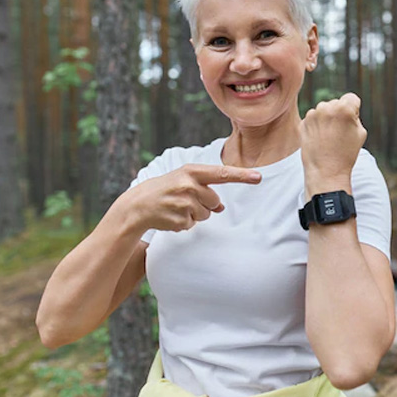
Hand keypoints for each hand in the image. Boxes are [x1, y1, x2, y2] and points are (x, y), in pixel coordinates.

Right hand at [118, 164, 261, 232]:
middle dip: (205, 204)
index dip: (242, 175)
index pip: (222, 174)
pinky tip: (171, 216)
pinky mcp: (179, 219)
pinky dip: (185, 223)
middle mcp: (189, 185)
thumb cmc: (165, 189)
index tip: (259, 177)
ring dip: (195, 214)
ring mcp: (183, 203)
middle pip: (215, 201)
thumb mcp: (184, 182)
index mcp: (192, 171)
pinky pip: (193, 224)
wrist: (137, 205)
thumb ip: (205, 189)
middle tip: (184, 200)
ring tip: (176, 207)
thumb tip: (221, 207)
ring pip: (206, 215)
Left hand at [300, 93, 366, 195]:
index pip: (351, 98)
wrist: (326, 172)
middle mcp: (326, 107)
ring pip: (323, 110)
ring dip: (326, 119)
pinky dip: (316, 126)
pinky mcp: (303, 122)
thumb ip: (354, 115)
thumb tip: (344, 107)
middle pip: (336, 103)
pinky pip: (313, 119)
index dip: (354, 111)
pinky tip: (320, 140)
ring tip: (329, 138)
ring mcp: (312, 115)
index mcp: (344, 108)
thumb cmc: (346, 153)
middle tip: (339, 133)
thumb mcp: (361, 132)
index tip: (351, 124)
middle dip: (338, 114)